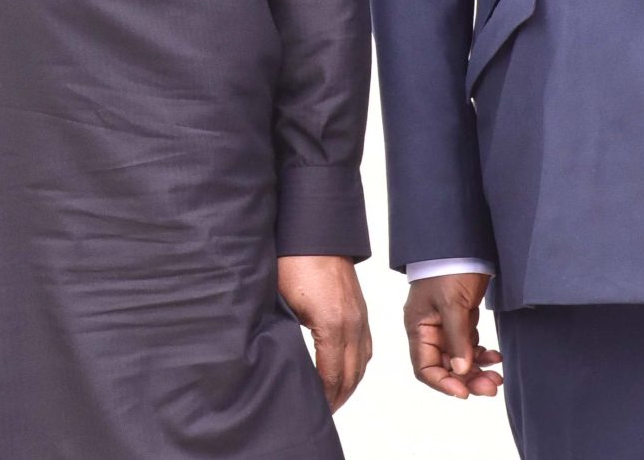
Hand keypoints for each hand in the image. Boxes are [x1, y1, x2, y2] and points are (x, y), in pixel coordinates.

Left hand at [277, 255, 371, 410]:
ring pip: (362, 363)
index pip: (332, 376)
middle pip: (351, 375)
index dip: (323, 398)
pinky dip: (357, 365)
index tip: (313, 411)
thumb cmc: (292, 260)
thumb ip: (283, 333)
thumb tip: (278, 360)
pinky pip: (366, 347)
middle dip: (337, 398)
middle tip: (321, 413)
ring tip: (332, 399)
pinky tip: (345, 372)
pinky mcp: (361, 309)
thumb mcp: (280, 301)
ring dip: (349, 384)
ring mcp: (360, 316)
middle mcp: (352, 324)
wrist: (315, 229)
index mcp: (332, 325)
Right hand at [405, 272, 501, 398]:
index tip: (464, 392)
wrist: (462, 245)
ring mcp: (446, 327)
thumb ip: (456, 338)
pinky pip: (470, 348)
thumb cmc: (448, 269)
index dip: (443, 383)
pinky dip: (483, 356)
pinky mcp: (461, 320)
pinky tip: (495, 357)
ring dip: (478, 372)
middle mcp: (430, 331)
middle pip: (446, 368)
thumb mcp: (452, 303)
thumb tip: (461, 371)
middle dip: (468, 380)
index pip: (424, 367)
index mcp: (419, 328)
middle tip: (491, 386)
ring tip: (497, 377)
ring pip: (461, 361)